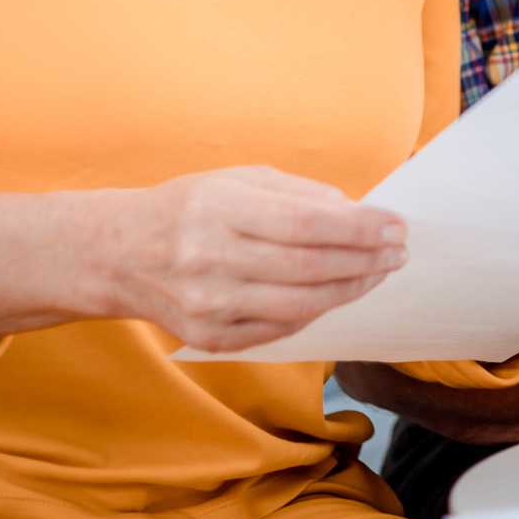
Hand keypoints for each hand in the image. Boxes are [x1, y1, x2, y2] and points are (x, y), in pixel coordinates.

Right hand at [103, 166, 404, 352]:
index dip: (359, 227)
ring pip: (301, 305)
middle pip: (308, 267)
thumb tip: (358, 213)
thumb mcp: (238, 180)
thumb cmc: (190, 208)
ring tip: (379, 272)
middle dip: (365, 260)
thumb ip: (299, 194)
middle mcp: (210, 258)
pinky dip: (316, 310)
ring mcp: (209, 305)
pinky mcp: (210, 338)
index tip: (396, 225)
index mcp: (219, 209)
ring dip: (351, 289)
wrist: (119, 255)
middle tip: (398, 251)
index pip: (306, 222)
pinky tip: (338, 292)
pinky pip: (281, 328)